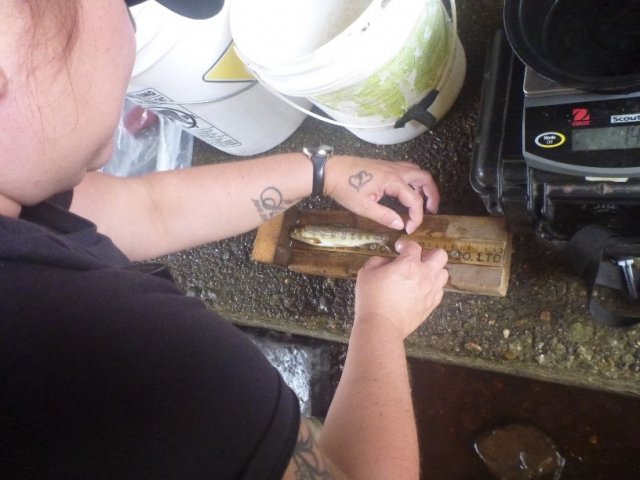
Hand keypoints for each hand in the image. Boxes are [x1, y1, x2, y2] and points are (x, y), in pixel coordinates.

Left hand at [324, 156, 438, 233]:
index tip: (410, 228)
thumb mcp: (364, 207)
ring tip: (424, 201)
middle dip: (432, 195)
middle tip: (432, 210)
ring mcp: (391, 166)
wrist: (330, 171)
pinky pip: (407, 170)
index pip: (415, 200)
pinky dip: (414, 180)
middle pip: (425, 178)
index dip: (417, 217)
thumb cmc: (345, 188)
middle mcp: (396, 170)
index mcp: (393, 180)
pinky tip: (408, 192)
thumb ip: (385, 216)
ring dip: (425, 185)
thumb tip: (401, 224)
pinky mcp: (385, 166)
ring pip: (417, 171)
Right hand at [354, 240, 448, 339]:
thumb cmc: (372, 298)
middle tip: (417, 259)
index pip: (414, 246)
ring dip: (434, 270)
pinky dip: (433, 286)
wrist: (381, 325)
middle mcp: (425, 275)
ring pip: (443, 273)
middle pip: (440, 255)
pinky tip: (421, 289)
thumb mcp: (367, 272)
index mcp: (409, 264)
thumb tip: (387, 261)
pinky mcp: (431, 304)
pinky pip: (439, 290)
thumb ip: (378, 260)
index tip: (399, 248)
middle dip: (429, 253)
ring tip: (421, 274)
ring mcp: (431, 290)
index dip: (406, 245)